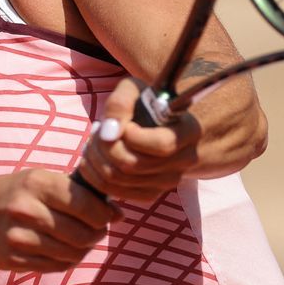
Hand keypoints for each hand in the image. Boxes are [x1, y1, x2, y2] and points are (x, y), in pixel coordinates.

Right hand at [0, 169, 118, 272]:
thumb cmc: (13, 195)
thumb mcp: (35, 179)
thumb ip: (73, 191)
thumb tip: (116, 212)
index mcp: (35, 182)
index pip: (85, 204)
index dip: (105, 214)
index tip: (111, 216)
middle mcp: (26, 209)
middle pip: (82, 232)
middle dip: (97, 234)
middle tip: (97, 230)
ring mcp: (18, 236)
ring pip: (72, 252)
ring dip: (84, 249)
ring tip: (82, 241)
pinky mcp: (15, 259)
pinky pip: (56, 265)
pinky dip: (68, 260)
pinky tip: (64, 251)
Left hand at [76, 77, 201, 201]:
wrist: (153, 124)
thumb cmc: (144, 103)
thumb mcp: (134, 90)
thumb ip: (120, 103)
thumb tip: (108, 132)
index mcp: (189, 131)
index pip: (162, 144)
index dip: (132, 136)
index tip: (124, 125)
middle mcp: (184, 160)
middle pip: (133, 164)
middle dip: (104, 146)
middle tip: (97, 131)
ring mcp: (169, 181)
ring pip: (120, 179)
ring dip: (96, 159)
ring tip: (94, 142)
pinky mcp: (152, 194)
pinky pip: (117, 192)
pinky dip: (97, 176)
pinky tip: (95, 159)